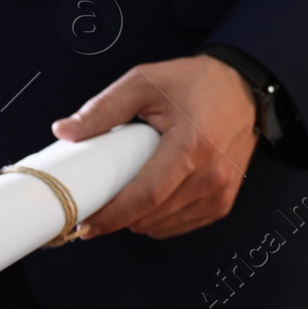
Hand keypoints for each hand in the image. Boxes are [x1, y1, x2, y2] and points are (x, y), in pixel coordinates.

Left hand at [51, 55, 257, 239]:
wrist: (243, 87)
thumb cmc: (195, 82)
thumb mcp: (143, 83)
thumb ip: (102, 109)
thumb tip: (64, 132)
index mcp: (192, 147)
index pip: (145, 197)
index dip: (111, 215)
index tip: (85, 222)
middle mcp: (211, 176)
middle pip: (150, 217)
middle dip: (117, 217)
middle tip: (96, 203)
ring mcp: (220, 192)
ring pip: (162, 226)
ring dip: (137, 218)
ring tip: (123, 195)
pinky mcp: (223, 202)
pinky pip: (179, 225)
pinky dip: (158, 219)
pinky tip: (148, 199)